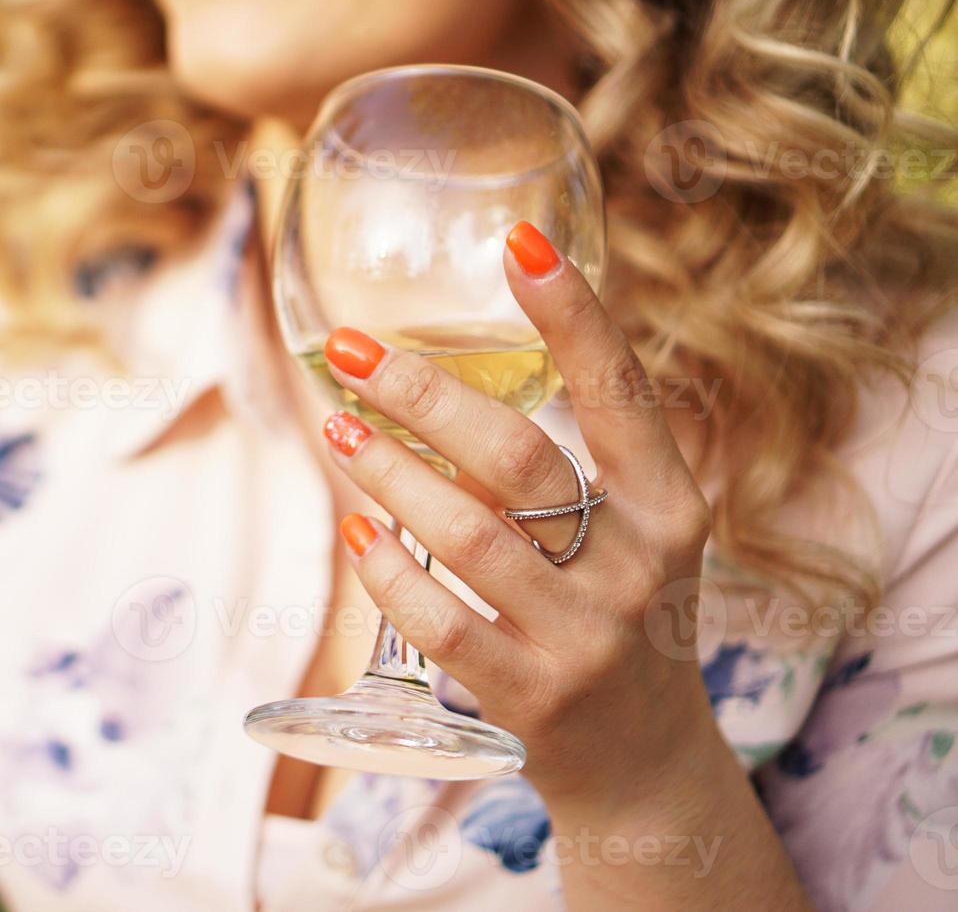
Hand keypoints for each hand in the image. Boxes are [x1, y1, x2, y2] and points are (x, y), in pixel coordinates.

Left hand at [320, 221, 725, 818]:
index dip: (573, 314)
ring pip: (469, 535)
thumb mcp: (637, 537)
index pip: (623, 392)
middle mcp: (638, 566)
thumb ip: (582, 463)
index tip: (518, 239)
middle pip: (519, 458)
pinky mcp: (531, 696)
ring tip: (335, 427)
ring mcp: (585, 636)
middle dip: (425, 394)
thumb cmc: (623, 621)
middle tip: (350, 350)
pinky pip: (441, 621)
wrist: (647, 768)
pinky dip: (388, 570)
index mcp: (671, 507)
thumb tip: (469, 365)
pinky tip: (356, 527)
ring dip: (388, 472)